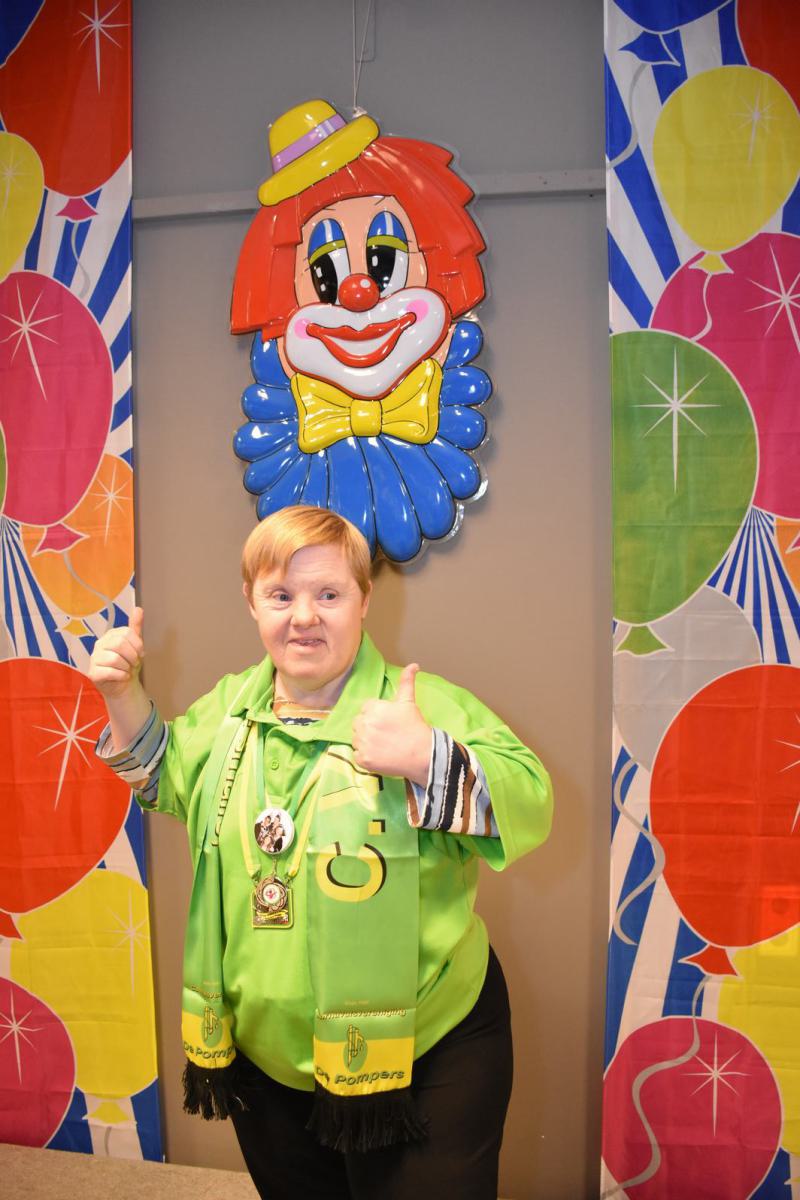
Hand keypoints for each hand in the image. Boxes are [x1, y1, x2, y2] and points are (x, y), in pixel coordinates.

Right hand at [88, 607, 145, 699]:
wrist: (123, 685)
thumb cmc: (128, 663)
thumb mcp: (135, 645)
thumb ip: (135, 627)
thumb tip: (138, 609)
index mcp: (110, 635)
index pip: (126, 633)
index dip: (137, 644)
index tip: (140, 653)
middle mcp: (100, 644)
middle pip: (119, 644)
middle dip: (132, 656)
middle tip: (134, 663)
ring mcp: (94, 659)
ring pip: (114, 659)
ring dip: (126, 667)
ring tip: (126, 670)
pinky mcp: (93, 673)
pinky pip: (110, 672)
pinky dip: (121, 676)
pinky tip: (122, 677)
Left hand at [352, 664, 431, 785]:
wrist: (423, 754)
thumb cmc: (415, 727)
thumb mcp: (409, 702)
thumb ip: (406, 681)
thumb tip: (414, 665)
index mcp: (373, 708)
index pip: (366, 708)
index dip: (377, 714)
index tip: (388, 722)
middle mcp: (365, 724)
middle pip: (358, 723)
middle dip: (368, 726)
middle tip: (386, 733)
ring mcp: (363, 743)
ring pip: (356, 739)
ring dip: (365, 741)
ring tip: (383, 744)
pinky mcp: (363, 760)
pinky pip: (357, 755)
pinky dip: (366, 756)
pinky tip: (379, 755)